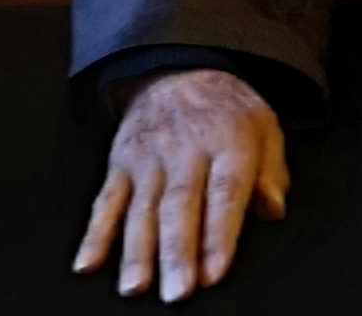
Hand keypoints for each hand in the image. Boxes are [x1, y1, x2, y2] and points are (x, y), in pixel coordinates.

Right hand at [77, 67, 287, 300]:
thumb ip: (272, 169)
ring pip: (142, 209)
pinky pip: (106, 201)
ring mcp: (149, 158)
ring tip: (136, 287)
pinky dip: (95, 234)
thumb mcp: (264, 125)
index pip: (224, 193)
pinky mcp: (121, 164)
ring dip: (137, 252)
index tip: (214, 273)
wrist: (179, 69)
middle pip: (180, 207)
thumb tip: (273, 208)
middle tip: (178, 292)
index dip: (218, 236)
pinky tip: (88, 263)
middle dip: (177, 253)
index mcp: (227, 140)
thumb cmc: (227, 108)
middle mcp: (185, 149)